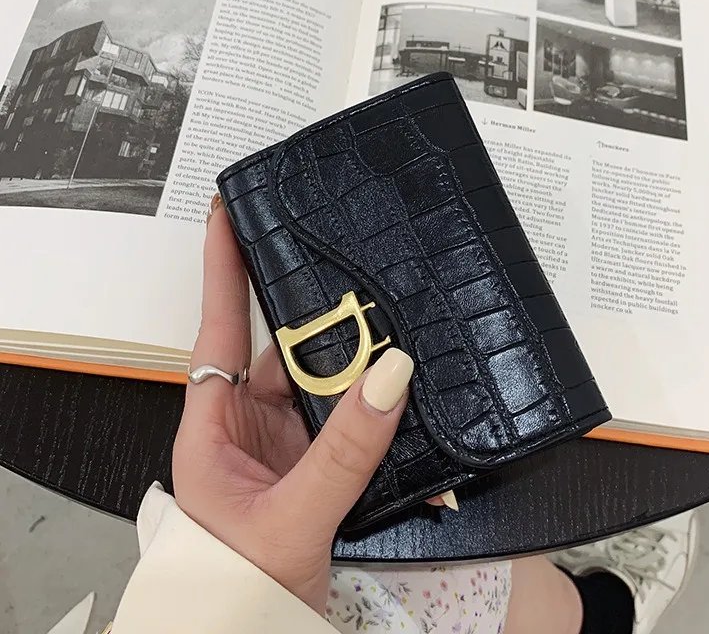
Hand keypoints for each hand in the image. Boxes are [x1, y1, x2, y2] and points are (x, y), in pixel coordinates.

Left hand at [172, 199, 413, 613]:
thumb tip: (388, 378)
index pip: (216, 326)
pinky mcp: (321, 464)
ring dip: (357, 362)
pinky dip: (375, 403)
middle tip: (355, 267)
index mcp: (212, 428)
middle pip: (286, 348)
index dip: (222, 266)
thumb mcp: (289, 521)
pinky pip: (350, 417)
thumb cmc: (234, 592)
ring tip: (393, 325)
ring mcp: (287, 443)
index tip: (228, 210)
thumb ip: (342, 453)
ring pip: (326, 381)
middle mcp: (248, 426)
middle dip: (320, 311)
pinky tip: (402, 388)